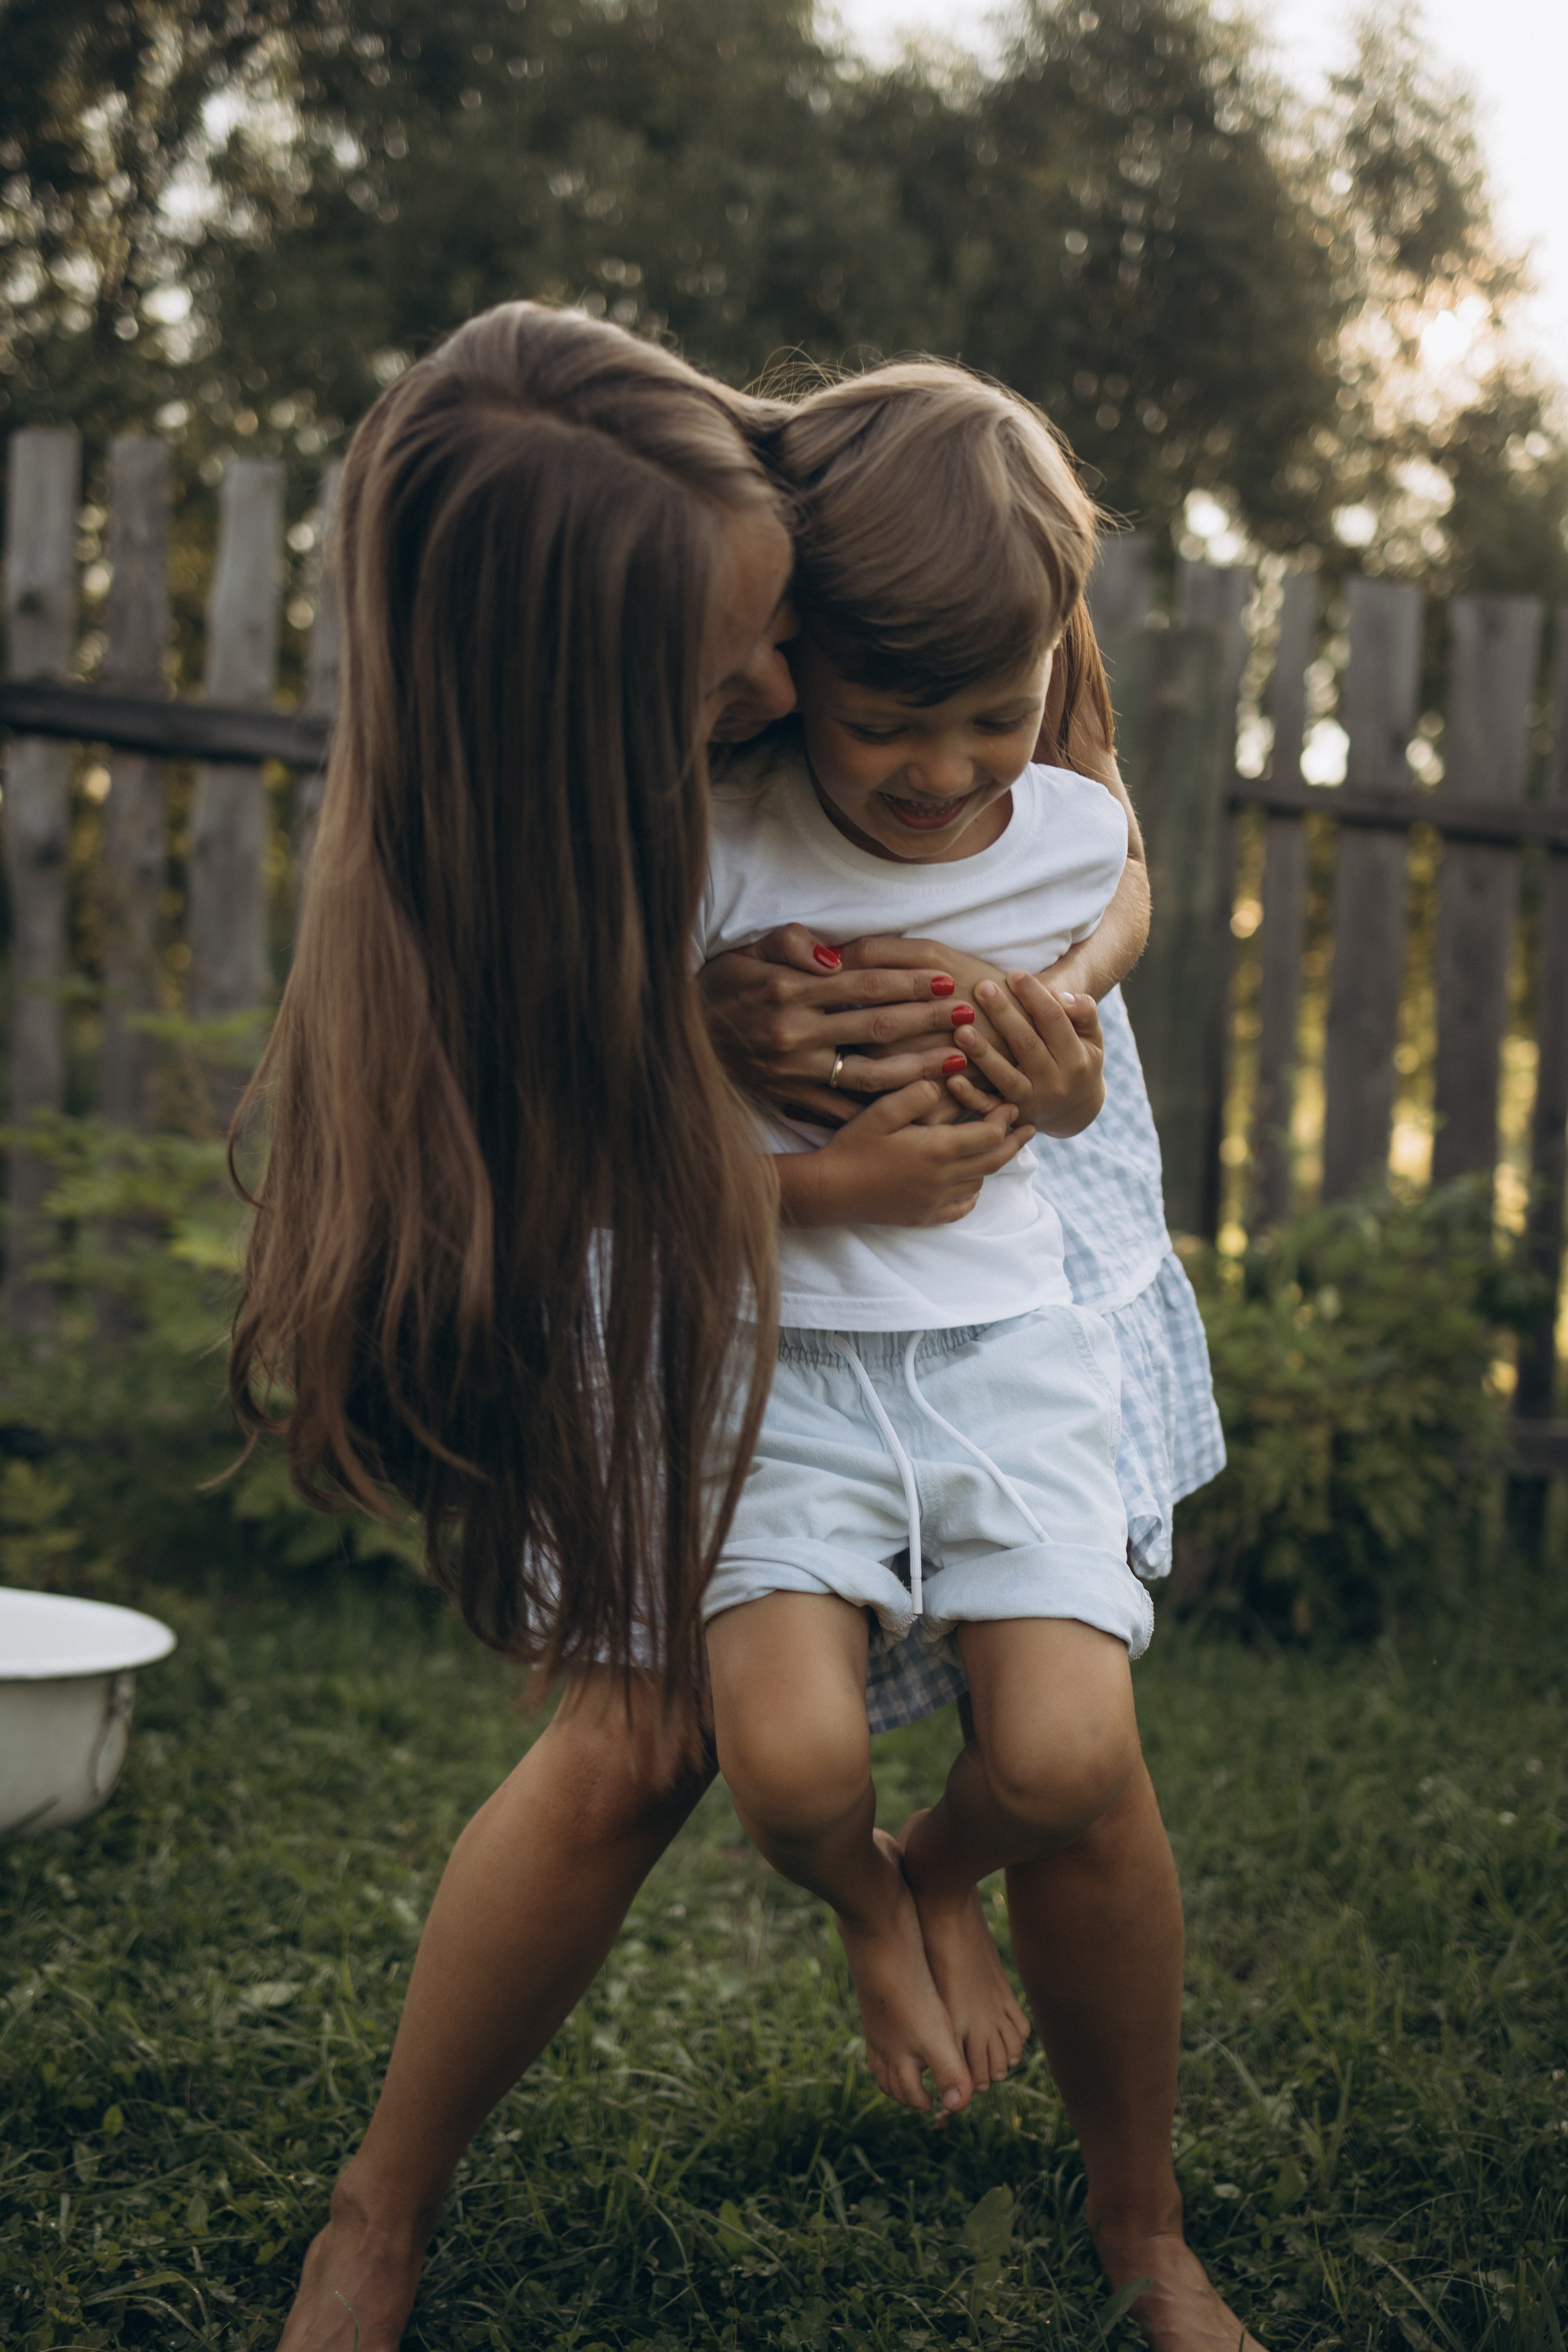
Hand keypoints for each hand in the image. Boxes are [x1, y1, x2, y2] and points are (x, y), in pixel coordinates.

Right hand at [700, 927, 976, 1126]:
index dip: (909, 983)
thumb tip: (834, 958)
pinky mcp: (789, 1096)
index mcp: (788, 991)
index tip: (946, 981)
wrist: (681, 1037)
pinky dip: (881, 1105)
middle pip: (876, 1027)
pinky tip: (916, 1101)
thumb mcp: (749, 951)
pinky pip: (844, 1105)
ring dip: (917, 1068)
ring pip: (869, 1072)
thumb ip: (792, 944)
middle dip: (926, 1021)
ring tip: (955, 1061)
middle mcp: (794, 1033)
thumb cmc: (722, 986)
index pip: (863, 984)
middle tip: (967, 1016)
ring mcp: (793, 1070)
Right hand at [781, 1082, 1033, 1228]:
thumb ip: (916, 1094)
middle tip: (1029, 1129)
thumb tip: (945, 1081)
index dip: (1005, 1119)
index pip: (990, 1134)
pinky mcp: (922, 1216)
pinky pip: (960, 1208)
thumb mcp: (881, 1111)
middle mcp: (944, 1178)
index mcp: (937, 1149)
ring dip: (993, 1164)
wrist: (829, 1191)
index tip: (1012, 1105)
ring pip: (979, 1183)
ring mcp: (935, 1200)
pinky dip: (972, 1194)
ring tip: (1001, 1150)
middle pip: (994, 1161)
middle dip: (1015, 1143)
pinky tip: (971, 1184)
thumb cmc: (852, 1147)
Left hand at [945, 975, 1103, 1137]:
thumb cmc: (1079, 1060)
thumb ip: (1084, 1012)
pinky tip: (952, 1079)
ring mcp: (1031, 1103)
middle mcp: (1054, 1083)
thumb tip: (1062, 996)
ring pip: (1004, 1077)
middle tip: (982, 987)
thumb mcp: (1092, 1037)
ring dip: (982, 1054)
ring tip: (961, 1029)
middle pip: (1026, 1044)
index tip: (1015, 974)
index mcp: (1076, 1058)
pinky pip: (988, 1108)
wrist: (1075, 1112)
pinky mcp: (1010, 1117)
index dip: (1035, 996)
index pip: (1054, 1021)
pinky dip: (970, 1096)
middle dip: (1003, 1014)